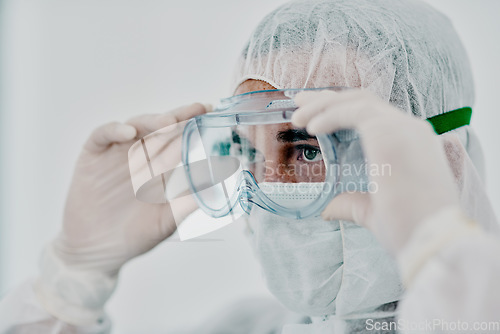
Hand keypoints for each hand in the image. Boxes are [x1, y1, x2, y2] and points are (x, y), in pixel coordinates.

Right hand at [36, 103, 207, 325]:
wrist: (95, 252)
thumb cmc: (133, 237)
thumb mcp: (166, 222)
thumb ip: (186, 205)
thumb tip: (215, 190)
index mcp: (161, 169)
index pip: (180, 142)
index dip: (195, 127)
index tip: (212, 115)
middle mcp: (141, 156)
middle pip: (161, 129)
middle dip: (180, 117)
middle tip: (197, 110)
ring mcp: (117, 154)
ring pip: (136, 127)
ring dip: (152, 122)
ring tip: (168, 122)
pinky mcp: (93, 156)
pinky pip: (102, 136)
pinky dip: (114, 130)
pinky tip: (129, 133)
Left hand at [292, 90, 458, 252]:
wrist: (431, 239)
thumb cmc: (407, 228)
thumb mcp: (372, 210)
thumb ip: (350, 202)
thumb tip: (327, 208)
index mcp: (407, 143)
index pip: (370, 115)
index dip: (340, 110)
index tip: (314, 115)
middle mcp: (408, 129)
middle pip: (362, 101)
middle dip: (327, 99)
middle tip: (299, 101)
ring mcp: (402, 128)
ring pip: (357, 101)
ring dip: (323, 105)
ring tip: (296, 117)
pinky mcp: (390, 131)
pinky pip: (354, 112)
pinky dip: (329, 115)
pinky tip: (312, 127)